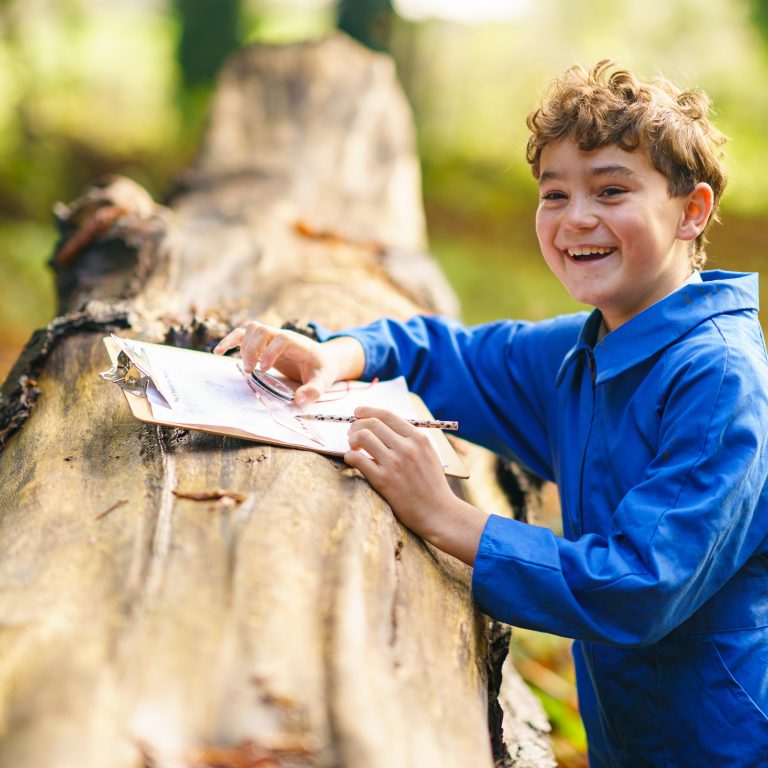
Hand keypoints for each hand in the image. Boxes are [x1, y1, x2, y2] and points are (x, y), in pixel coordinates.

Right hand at [214, 321, 363, 405]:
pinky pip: (242, 335)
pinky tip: (217, 351)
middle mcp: (282, 336)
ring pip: (251, 329)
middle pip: (262, 330)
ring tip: (246, 368)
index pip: (282, 338)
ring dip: (243, 346)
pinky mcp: (262, 343)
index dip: (271, 350)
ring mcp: (271, 338)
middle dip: (252, 349)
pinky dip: (229, 341)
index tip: (265, 369)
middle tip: (251, 371)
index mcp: (298, 343)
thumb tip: (299, 400)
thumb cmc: (321, 369)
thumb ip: (314, 390)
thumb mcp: (323, 381)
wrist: (322, 359)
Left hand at [344, 407, 487, 564]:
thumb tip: (385, 425)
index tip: (358, 413)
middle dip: (357, 425)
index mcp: (418, 439)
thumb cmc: (432, 485)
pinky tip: (351, 459)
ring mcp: (394, 464)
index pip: (387, 415)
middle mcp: (406, 448)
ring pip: (363, 437)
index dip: (368, 411)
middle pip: (372, 424)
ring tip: (353, 447)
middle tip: (352, 433)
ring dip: (352, 439)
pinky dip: (350, 456)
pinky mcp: (383, 481)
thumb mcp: (429, 454)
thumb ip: (411, 439)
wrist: (438, 513)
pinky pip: (357, 459)